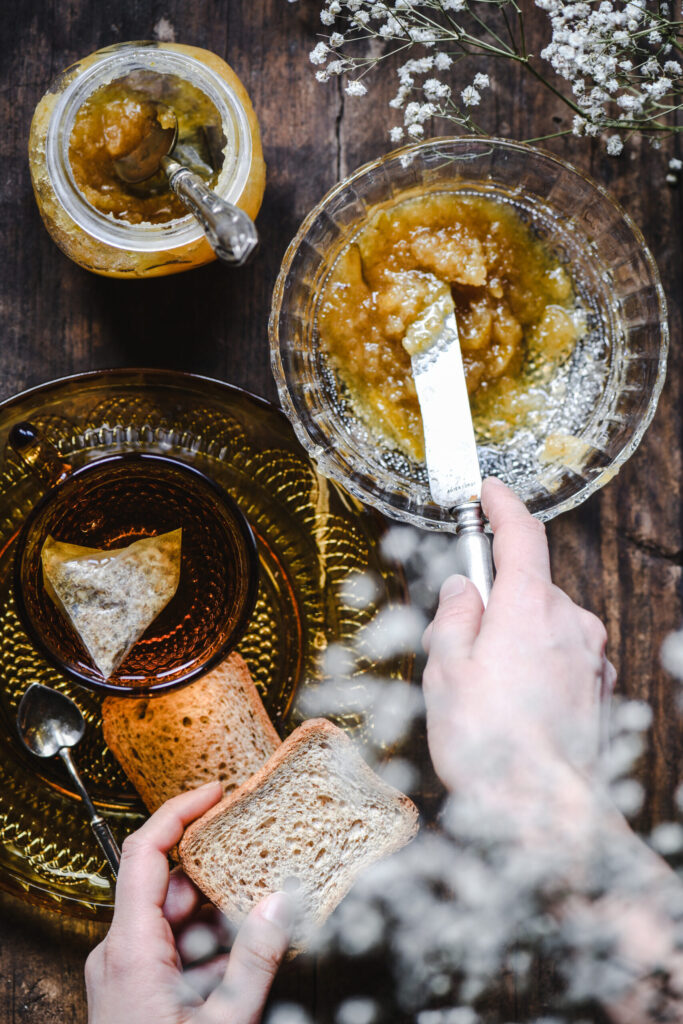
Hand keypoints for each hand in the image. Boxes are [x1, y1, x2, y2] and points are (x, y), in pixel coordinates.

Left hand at [86, 782, 290, 1023]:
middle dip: (218, 873)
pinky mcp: (134, 990)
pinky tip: (246, 954)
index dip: (179, 810)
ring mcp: (124, 971)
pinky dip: (209, 945)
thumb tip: (284, 899)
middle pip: (168, 884)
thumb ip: (257, 956)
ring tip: (264, 912)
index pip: (144, 851)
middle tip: (263, 858)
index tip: (217, 791)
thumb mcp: (225, 1019)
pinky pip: (173, 949)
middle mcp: (119, 951)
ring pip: (175, 919)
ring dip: (219, 915)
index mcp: (130, 947)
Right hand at [422, 477, 614, 805]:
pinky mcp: (600, 685)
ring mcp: (591, 655)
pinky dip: (539, 663)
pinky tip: (517, 705)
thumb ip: (453, 616)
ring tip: (486, 690)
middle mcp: (571, 621)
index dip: (502, 506)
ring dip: (516, 637)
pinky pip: (563, 654)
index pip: (521, 534)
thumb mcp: (445, 669)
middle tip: (458, 643)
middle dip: (493, 601)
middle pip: (527, 586)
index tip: (489, 492)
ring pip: (545, 623)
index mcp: (530, 606)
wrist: (543, 809)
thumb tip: (462, 591)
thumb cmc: (488, 742)